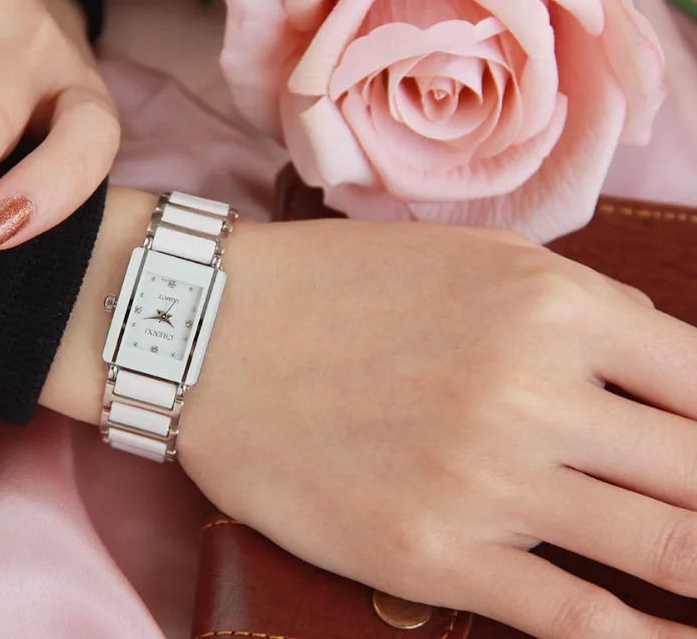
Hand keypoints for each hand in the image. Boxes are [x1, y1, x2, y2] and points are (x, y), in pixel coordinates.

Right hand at [175, 220, 696, 637]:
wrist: (209, 336)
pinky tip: (672, 638)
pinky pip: (576, 619)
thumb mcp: (476, 259)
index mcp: (554, 307)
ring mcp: (485, 483)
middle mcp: (533, 394)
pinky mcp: (432, 556)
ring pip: (669, 551)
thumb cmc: (338, 290)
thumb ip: (585, 308)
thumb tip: (668, 373)